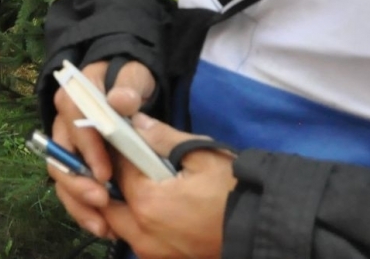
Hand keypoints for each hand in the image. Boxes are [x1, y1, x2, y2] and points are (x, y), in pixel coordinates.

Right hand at [49, 59, 155, 239]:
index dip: (86, 148)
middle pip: (58, 154)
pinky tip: (104, 226)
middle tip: (101, 202)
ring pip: (60, 177)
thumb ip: (128, 86)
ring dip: (78, 202)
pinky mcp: (73, 164)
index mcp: (74, 95)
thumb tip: (119, 101)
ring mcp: (66, 144)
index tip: (106, 173)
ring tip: (102, 224)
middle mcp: (62, 120)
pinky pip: (70, 188)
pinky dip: (83, 209)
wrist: (126, 88)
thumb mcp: (133, 76)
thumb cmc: (127, 82)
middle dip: (77, 182)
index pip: (72, 119)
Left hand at [104, 113, 233, 258]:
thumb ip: (163, 138)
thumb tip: (138, 123)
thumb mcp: (202, 155)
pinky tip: (158, 209)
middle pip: (109, 205)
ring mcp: (153, 253)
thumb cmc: (233, 190)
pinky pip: (140, 241)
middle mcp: (142, 234)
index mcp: (147, 203)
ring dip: (124, 206)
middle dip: (114, 184)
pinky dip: (140, 225)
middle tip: (132, 166)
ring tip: (145, 187)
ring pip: (121, 226)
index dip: (119, 151)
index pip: (118, 170)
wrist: (260, 228)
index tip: (124, 140)